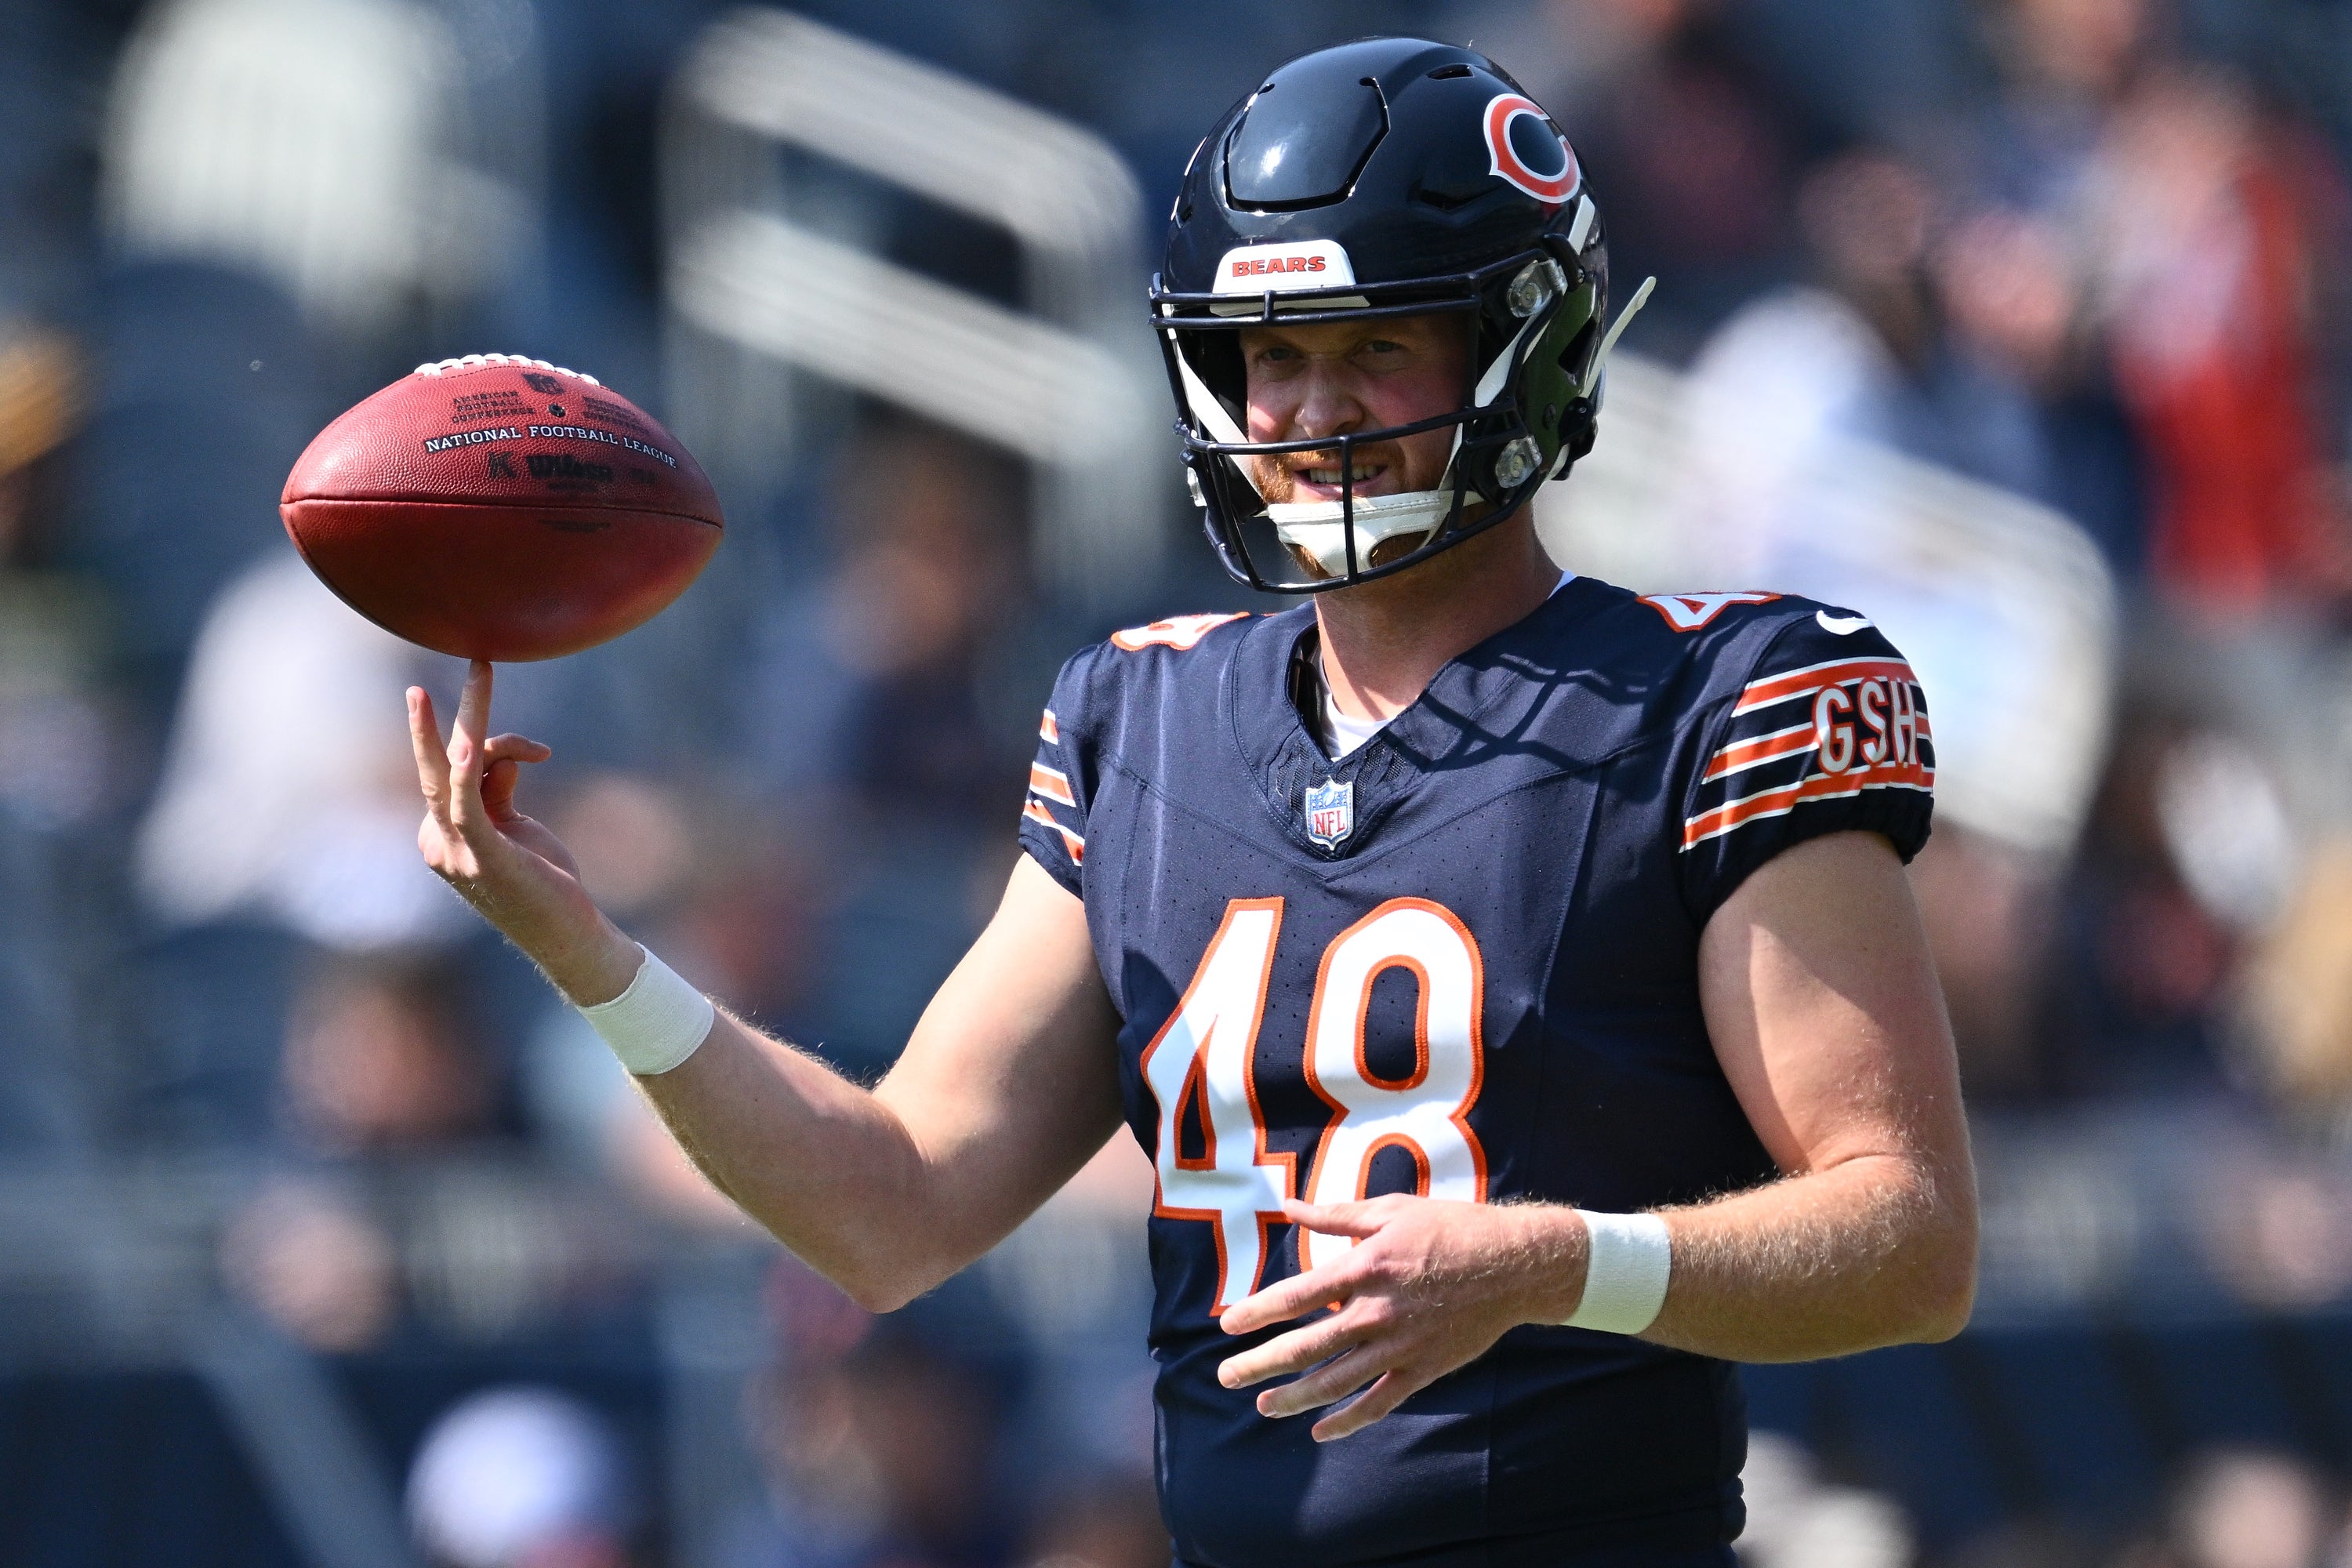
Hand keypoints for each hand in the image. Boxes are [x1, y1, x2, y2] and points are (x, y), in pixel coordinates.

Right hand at [409, 660, 640, 1003]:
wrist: (568, 936)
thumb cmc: (544, 883)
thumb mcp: (517, 826)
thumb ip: (498, 789)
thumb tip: (499, 755)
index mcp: (440, 833)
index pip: (457, 770)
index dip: (497, 747)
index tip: (538, 751)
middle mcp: (435, 840)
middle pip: (438, 763)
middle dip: (438, 712)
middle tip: (460, 662)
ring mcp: (451, 850)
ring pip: (453, 769)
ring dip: (472, 716)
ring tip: (483, 668)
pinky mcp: (480, 857)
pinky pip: (465, 803)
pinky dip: (468, 770)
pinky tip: (473, 743)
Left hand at [1216, 1196, 1584, 1442]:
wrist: (1514, 1265)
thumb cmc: (1450, 1228)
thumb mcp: (1392, 1209)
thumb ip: (1337, 1215)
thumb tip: (1291, 1207)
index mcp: (1366, 1268)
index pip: (1298, 1296)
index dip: (1258, 1313)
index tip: (1226, 1326)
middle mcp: (1377, 1312)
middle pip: (1307, 1346)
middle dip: (1260, 1364)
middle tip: (1225, 1377)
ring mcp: (1401, 1346)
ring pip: (1337, 1382)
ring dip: (1294, 1397)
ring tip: (1262, 1405)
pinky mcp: (1424, 1369)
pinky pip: (1380, 1402)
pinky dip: (1348, 1420)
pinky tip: (1320, 1431)